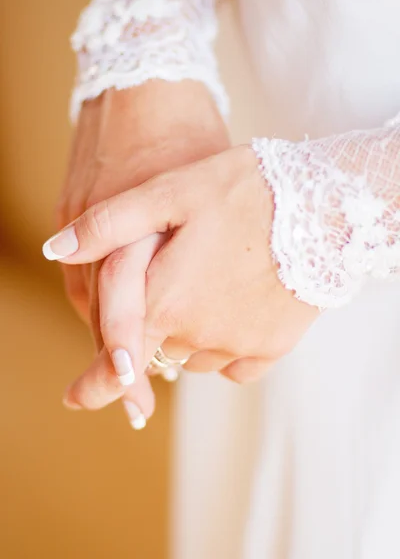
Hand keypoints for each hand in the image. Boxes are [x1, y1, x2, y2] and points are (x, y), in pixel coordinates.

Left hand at [45, 145, 318, 412]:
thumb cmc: (245, 189)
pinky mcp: (273, 346)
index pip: (117, 359)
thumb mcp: (171, 191)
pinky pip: (234, 364)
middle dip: (158, 323)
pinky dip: (226, 343)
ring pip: (195, 354)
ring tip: (212, 281)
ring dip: (191, 330)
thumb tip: (55, 249)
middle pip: (160, 346)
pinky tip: (237, 306)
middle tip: (178, 279)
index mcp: (165, 298)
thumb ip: (109, 225)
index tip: (76, 399)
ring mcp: (238, 343)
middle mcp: (198, 333)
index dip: (93, 384)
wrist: (325, 205)